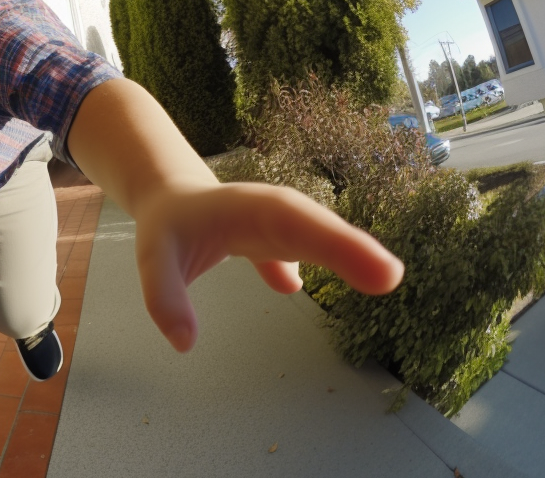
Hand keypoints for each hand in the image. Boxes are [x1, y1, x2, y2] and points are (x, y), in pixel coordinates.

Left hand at [128, 181, 402, 351]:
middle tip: (391, 277)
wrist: (170, 201)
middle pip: (315, 227)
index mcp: (247, 208)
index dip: (332, 242)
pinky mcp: (282, 243)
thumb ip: (165, 297)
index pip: (293, 220)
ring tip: (385, 279)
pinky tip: (309, 287)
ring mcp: (281, 228)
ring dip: (350, 255)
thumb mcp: (153, 258)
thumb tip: (184, 342)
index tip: (368, 265)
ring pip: (320, 238)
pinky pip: (311, 251)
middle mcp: (272, 214)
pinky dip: (328, 264)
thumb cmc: (166, 228)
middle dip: (351, 248)